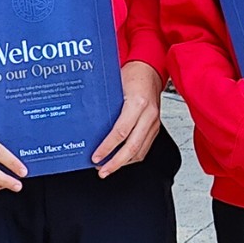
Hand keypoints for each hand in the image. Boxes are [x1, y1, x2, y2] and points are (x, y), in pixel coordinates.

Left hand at [92, 61, 163, 176]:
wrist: (149, 71)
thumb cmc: (132, 76)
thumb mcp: (115, 88)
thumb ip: (105, 107)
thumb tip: (87, 127)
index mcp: (137, 103)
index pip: (121, 132)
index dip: (107, 148)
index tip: (95, 157)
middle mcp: (149, 115)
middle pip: (132, 147)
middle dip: (115, 163)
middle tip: (102, 171)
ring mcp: (154, 122)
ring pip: (140, 151)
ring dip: (124, 163)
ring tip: (108, 168)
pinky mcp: (155, 127)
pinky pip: (145, 147)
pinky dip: (132, 157)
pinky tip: (121, 160)